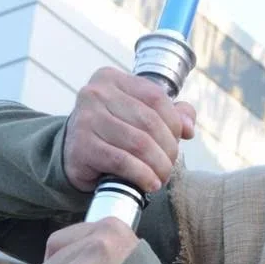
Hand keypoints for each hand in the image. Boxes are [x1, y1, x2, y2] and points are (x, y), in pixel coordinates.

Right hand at [64, 67, 196, 193]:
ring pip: (139, 144)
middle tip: (170, 165)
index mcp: (112, 79)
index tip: (178, 141)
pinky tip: (150, 184)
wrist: (75, 155)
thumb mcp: (140, 114)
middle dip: (168, 148)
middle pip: (149, 122)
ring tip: (162, 176)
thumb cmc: (115, 131)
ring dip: (158, 165)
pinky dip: (142, 175)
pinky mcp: (81, 147)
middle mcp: (95, 94)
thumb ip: (171, 113)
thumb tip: (189, 127)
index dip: (174, 123)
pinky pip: (122, 162)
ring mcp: (85, 119)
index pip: (156, 97)